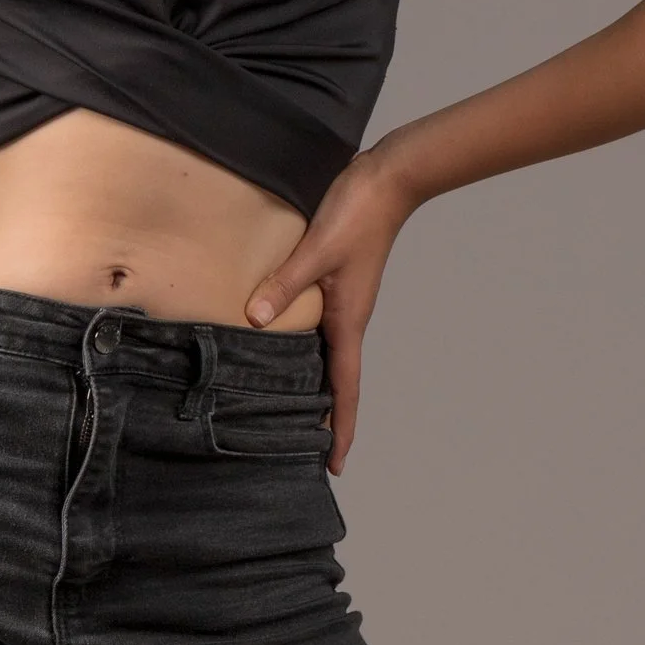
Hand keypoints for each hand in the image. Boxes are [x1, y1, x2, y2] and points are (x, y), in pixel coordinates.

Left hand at [244, 149, 415, 474]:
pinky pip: (319, 330)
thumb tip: (256, 320)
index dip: (340, 428)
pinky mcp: (336, 284)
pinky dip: (304, 350)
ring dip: (313, 386)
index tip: (335, 465)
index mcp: (349, 321)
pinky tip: (281, 350)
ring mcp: (344, 303)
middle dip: (325, 419)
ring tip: (290, 414)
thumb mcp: (317, 250)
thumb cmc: (358, 213)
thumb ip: (285, 284)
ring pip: (327, 357)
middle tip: (303, 454)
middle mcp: (348, 319)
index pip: (345, 388)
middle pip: (337, 382)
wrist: (388, 178)